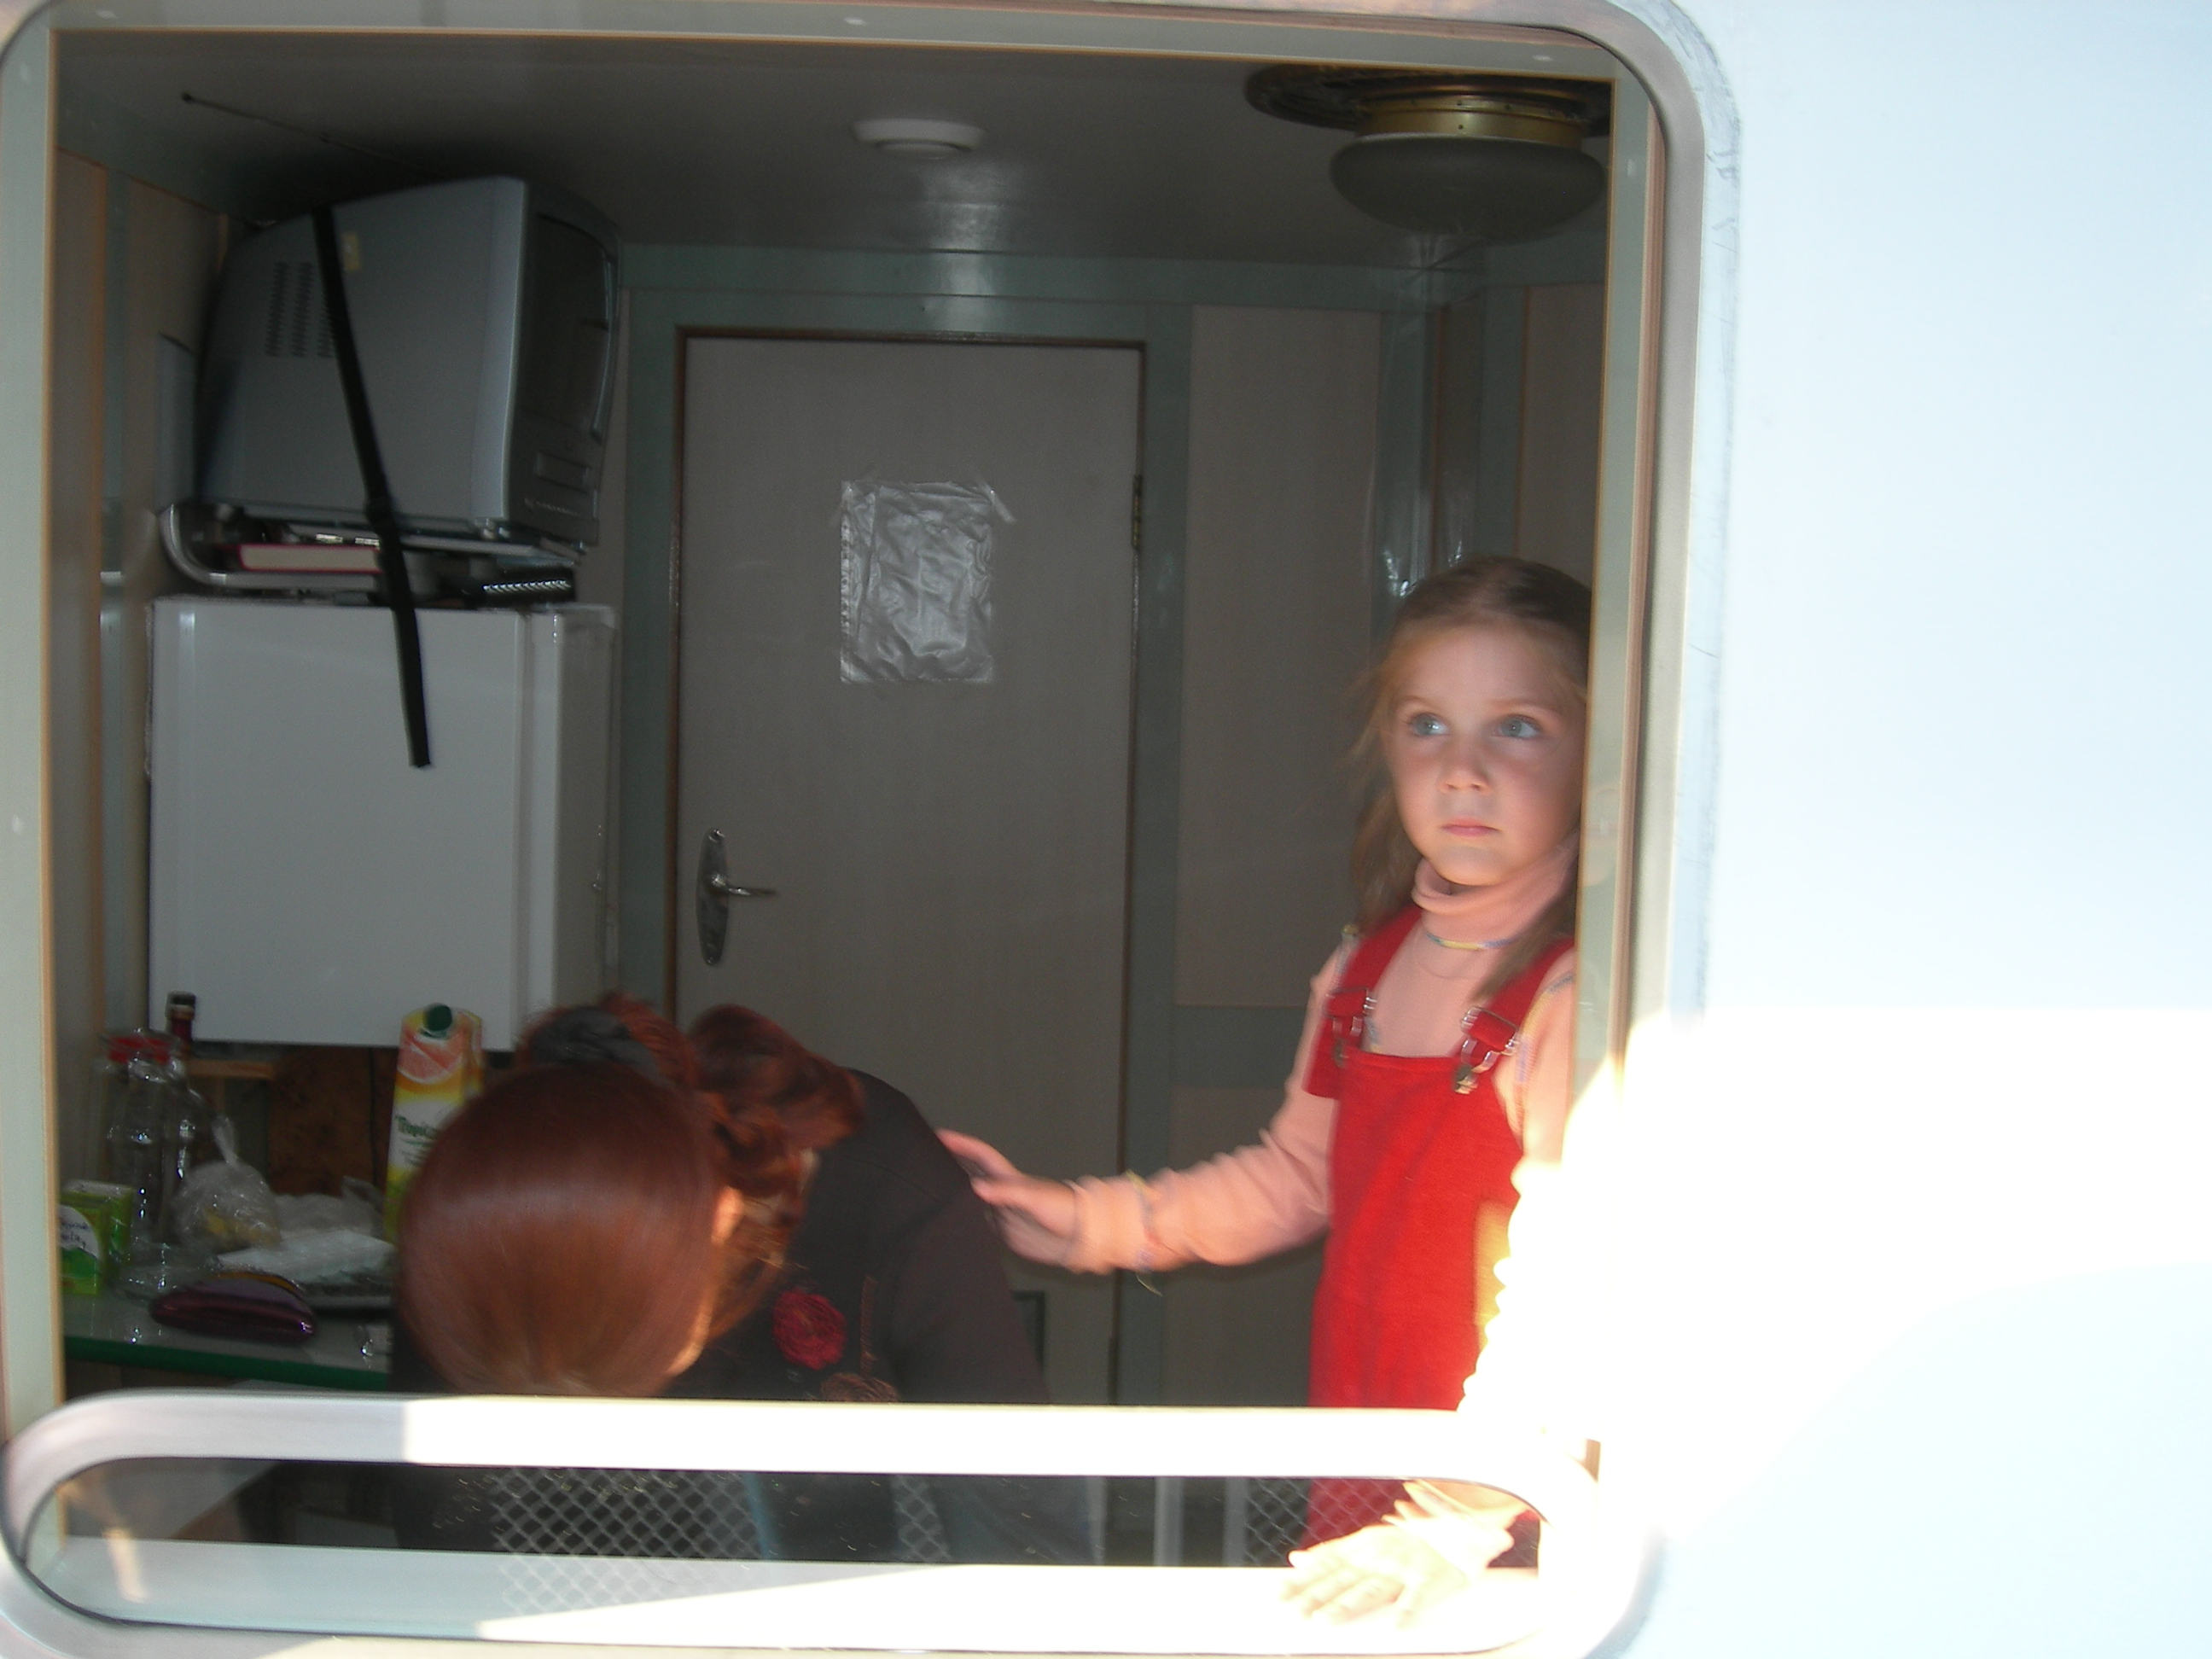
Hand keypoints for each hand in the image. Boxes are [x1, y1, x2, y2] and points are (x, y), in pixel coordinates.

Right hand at [937, 1130, 1079, 1261]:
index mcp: (1009, 1179)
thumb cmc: (1063, 1209)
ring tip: (926, 1191)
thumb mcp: (1035, 1198)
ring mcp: (1000, 1213)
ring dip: (951, 1196)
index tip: (939, 1135)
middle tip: (924, 1160)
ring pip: (968, 1201)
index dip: (961, 1144)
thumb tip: (975, 1187)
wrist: (1080, 1237)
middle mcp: (1001, 1193)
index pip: (980, 1156)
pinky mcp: (1002, 1234)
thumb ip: (1006, 1193)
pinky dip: (961, 1223)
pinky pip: (976, 1225)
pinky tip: (947, 1224)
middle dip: (948, 1165)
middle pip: (969, 1174)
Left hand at [1283, 1525, 1467, 1626]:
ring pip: (1370, 1590)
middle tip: (1293, 1611)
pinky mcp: (1426, 1580)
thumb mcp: (1363, 1543)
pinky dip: (1408, 1611)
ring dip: (1347, 1605)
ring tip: (1324, 1620)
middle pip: (1341, 1581)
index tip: (1279, 1593)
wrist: (1451, 1537)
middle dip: (1315, 1596)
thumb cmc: (1401, 1546)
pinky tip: (1397, 1626)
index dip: (1302, 1580)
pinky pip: (1417, 1597)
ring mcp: (1400, 1569)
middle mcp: (1376, 1558)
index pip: (1325, 1566)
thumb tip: (1296, 1559)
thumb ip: (1330, 1553)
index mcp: (1360, 1550)